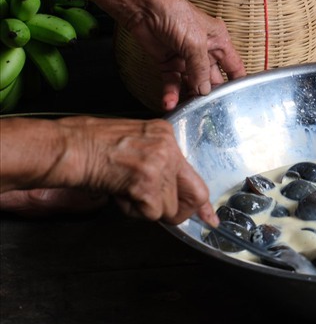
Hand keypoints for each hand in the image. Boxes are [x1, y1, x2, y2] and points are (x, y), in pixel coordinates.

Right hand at [0, 116, 216, 224]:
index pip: (195, 172)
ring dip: (147, 209)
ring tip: (125, 191)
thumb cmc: (91, 145)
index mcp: (165, 135)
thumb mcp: (134, 143)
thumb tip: (173, 189)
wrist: (68, 147)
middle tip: (156, 208)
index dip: (202, 202)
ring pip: (169, 208)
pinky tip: (119, 194)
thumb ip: (157, 163)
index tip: (210, 217)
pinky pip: (151, 213)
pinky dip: (133, 211)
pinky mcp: (146, 183)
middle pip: (195, 194)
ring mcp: (159, 165)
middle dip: (179, 211)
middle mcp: (168, 148)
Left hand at [125, 0, 245, 110]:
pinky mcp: (169, 64)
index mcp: (219, 42)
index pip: (234, 67)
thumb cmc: (175, 13)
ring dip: (189, 97)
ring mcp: (187, 59)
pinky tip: (170, 102)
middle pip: (213, 80)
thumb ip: (201, 69)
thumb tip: (205, 91)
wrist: (143, 8)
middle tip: (209, 109)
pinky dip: (171, 94)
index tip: (238, 100)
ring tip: (188, 109)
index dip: (237, 83)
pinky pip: (173, 83)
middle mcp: (205, 52)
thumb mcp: (195, 42)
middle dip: (210, 94)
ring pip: (192, 84)